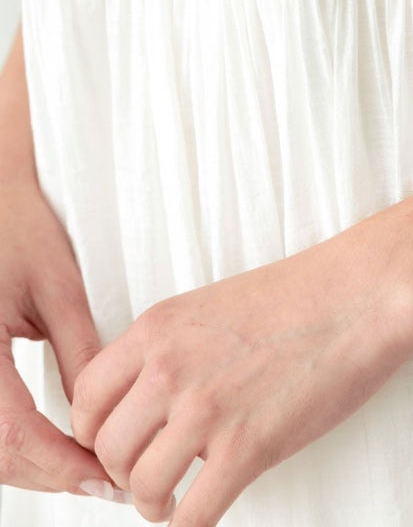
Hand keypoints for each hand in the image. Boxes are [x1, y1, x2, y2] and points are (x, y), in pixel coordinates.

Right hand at [0, 173, 114, 497]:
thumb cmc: (17, 225)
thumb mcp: (56, 285)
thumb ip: (80, 353)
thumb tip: (104, 419)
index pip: (15, 436)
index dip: (63, 466)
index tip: (108, 479)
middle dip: (49, 474)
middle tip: (105, 480)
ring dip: (29, 466)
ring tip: (84, 465)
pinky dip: (11, 447)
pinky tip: (48, 445)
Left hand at [70, 223, 412, 525]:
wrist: (361, 294)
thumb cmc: (299, 298)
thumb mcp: (210, 308)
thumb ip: (168, 351)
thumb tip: (143, 409)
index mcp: (157, 328)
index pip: (84, 399)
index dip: (95, 434)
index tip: (119, 446)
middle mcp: (170, 368)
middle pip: (107, 448)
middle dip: (124, 473)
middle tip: (149, 477)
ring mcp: (206, 408)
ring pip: (141, 487)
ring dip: (153, 504)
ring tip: (174, 500)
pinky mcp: (247, 446)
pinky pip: (192, 516)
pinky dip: (190, 526)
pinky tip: (205, 511)